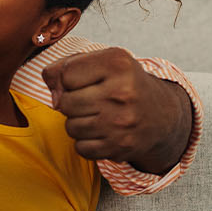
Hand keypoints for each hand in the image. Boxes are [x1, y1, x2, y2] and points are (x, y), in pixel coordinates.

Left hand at [40, 48, 189, 173]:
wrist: (161, 115)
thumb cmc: (125, 84)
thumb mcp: (104, 62)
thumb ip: (67, 65)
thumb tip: (50, 88)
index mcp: (117, 63)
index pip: (66, 74)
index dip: (68, 79)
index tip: (83, 82)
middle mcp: (122, 91)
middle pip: (65, 102)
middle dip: (70, 102)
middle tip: (89, 100)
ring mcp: (121, 121)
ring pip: (71, 127)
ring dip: (78, 123)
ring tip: (97, 115)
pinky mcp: (120, 146)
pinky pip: (81, 148)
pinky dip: (86, 142)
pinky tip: (101, 132)